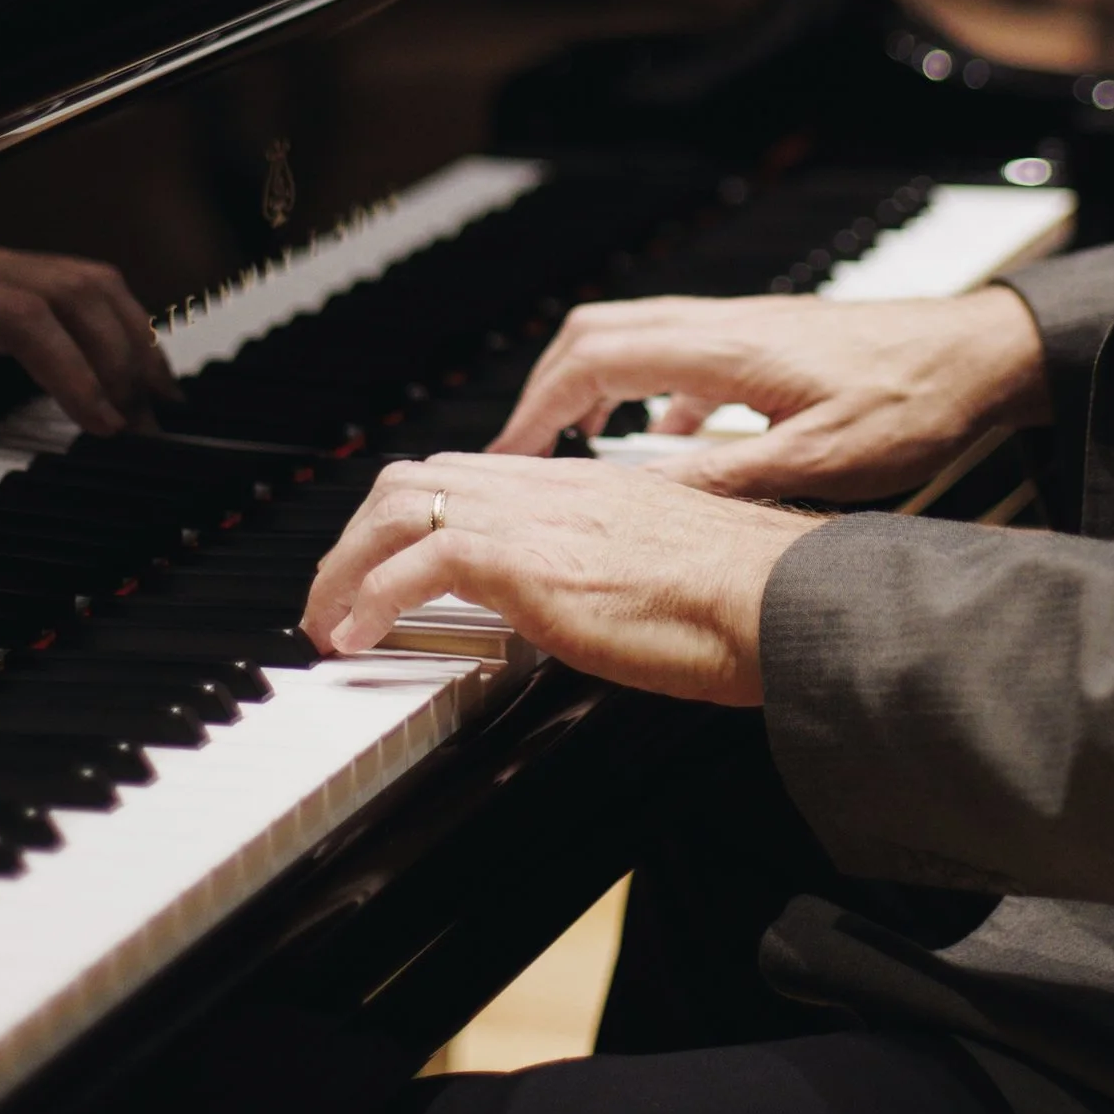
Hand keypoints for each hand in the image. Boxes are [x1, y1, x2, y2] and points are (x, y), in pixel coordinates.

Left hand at [0, 225, 171, 457]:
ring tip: (157, 397)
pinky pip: (71, 283)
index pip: (26, 318)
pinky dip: (111, 319)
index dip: (74, 368)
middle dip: (124, 355)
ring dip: (130, 332)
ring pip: (86, 278)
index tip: (104, 422)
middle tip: (147, 426)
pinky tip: (120, 363)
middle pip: (78, 291)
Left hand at [304, 453, 808, 705]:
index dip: (410, 516)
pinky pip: (420, 563)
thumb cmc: (749, 599)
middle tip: (336, 594)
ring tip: (329, 619)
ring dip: (347, 564)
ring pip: (402, 504)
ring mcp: (538, 519)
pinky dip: (371, 597)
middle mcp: (550, 489)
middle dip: (357, 536)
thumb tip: (586, 606)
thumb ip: (612, 569)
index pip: (466, 476)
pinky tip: (356, 637)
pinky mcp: (531, 562)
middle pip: (415, 477)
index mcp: (581, 489)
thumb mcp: (661, 569)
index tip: (383, 565)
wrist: (784, 598)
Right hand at [490, 285, 1052, 501]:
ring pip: (636, 337)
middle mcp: (723, 324)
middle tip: (523, 454)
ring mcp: (744, 327)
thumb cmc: (915, 399)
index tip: (509, 456)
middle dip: (547, 391)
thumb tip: (640, 500)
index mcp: (724, 349)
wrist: (980, 353)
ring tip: (577, 450)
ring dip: (594, 387)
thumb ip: (725, 478)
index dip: (538, 407)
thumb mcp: (818, 460)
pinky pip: (681, 353)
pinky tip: (671, 441)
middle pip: (597, 334)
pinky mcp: (767, 340)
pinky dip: (651, 391)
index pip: (594, 359)